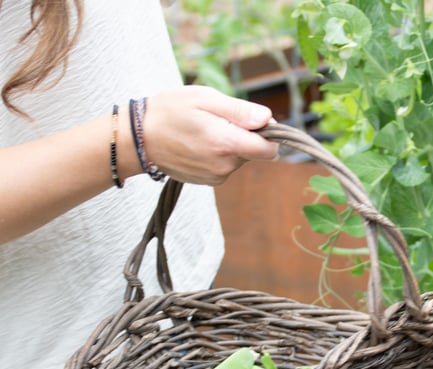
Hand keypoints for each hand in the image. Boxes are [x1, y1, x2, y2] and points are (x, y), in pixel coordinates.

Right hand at [119, 85, 278, 185]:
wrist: (138, 138)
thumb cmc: (170, 111)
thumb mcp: (204, 99)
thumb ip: (239, 111)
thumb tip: (268, 118)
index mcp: (226, 143)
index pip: (270, 149)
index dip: (268, 133)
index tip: (253, 120)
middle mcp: (224, 165)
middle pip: (255, 152)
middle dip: (245, 136)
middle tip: (218, 120)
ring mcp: (216, 176)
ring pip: (240, 159)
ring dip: (230, 145)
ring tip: (204, 131)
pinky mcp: (208, 181)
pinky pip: (226, 166)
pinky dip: (219, 154)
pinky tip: (199, 144)